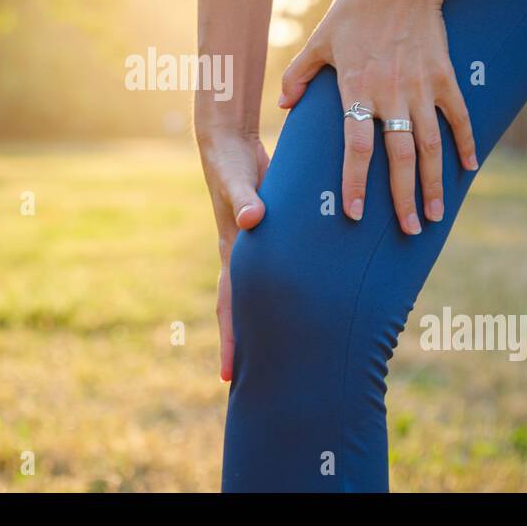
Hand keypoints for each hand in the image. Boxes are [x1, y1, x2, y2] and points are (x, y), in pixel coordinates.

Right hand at [195, 122, 268, 380]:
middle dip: (247, 344)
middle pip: (242, 310)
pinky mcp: (268, 233)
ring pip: (259, 294)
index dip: (231, 340)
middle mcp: (241, 256)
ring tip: (281, 351)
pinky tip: (301, 304)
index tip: (228, 375)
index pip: (229, 306)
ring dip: (265, 321)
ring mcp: (254, 247)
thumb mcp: (235, 180)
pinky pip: (275, 271)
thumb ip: (244, 198)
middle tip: (255, 382)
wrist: (225, 143)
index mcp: (231, 252)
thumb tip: (251, 219)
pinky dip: (283, 291)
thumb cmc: (228, 161)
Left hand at [279, 0, 477, 234]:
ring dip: (435, 183)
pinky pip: (458, 116)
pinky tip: (469, 170)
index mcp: (356, 90)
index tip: (355, 214)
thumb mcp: (319, 41)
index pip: (357, 147)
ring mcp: (421, 87)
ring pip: (431, 145)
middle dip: (404, 198)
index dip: (357, 182)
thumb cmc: (354, 11)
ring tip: (435, 215)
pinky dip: (466, 142)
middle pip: (400, 157)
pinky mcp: (444, 76)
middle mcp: (391, 94)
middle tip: (408, 230)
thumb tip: (284, 105)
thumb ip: (299, 75)